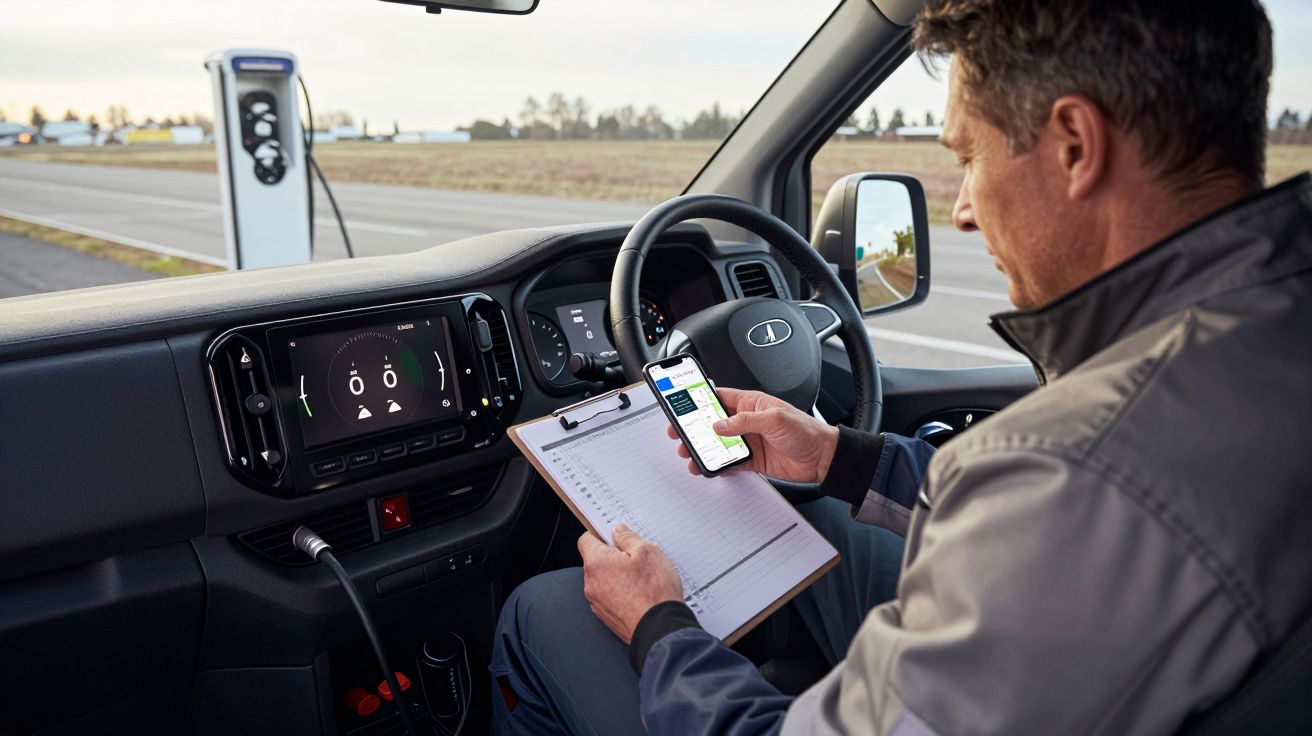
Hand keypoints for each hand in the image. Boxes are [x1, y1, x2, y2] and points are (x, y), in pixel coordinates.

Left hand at [578, 524, 683, 644]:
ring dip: (618, 575)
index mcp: (597, 563)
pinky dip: (621, 592)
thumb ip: (628, 538)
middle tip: (636, 558)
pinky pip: (609, 596)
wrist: (660, 630)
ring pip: (604, 579)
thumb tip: (618, 531)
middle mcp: (591, 583)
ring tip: (641, 579)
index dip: (601, 534)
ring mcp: (597, 602)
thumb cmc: (654, 592)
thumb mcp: (647, 552)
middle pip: (596, 560)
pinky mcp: (606, 616)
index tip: (616, 536)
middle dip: (613, 556)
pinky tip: (639, 594)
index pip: (586, 539)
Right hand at [667, 387, 838, 482]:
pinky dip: (720, 466)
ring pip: (720, 444)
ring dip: (705, 449)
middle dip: (696, 428)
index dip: (701, 401)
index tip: (683, 406)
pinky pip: (732, 462)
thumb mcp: (774, 420)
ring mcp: (750, 441)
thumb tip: (720, 425)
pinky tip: (710, 468)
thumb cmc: (806, 431)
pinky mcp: (754, 460)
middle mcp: (748, 421)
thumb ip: (744, 421)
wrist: (823, 457)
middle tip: (679, 435)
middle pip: (714, 423)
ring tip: (691, 455)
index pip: (721, 398)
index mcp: (752, 403)